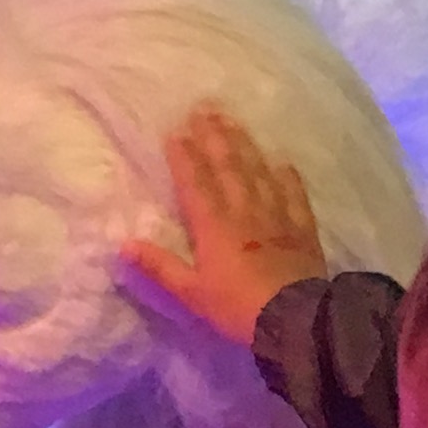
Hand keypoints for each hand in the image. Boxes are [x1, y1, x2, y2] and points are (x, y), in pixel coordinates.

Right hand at [120, 104, 325, 346]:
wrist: (295, 319)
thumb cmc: (238, 308)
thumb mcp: (192, 293)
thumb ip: (160, 266)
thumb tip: (125, 244)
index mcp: (214, 227)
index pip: (195, 183)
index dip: (184, 157)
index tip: (175, 131)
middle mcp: (244, 211)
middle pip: (227, 167)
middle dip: (214, 137)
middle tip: (205, 108)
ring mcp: (277, 216)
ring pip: (258, 172)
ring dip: (245, 145)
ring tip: (234, 121)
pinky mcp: (302, 229)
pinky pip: (294, 195)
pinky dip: (287, 177)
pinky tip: (283, 161)